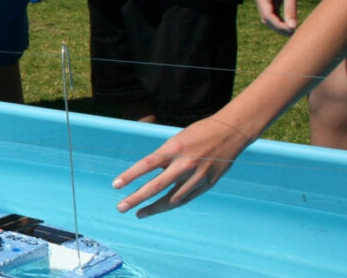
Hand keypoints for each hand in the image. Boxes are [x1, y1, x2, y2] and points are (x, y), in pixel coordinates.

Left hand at [112, 117, 254, 217]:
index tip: (115, 185)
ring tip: (138, 214)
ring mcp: (197, 176)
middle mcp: (185, 163)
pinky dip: (171, 205)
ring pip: (171, 198)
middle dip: (136, 198)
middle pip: (156, 185)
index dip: (130, 175)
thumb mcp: (176, 140)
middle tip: (120, 207)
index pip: (147, 164)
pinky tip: (159, 209)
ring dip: (153, 208)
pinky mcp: (207, 184)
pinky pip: (185, 199)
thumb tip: (147, 175)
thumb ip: (163, 157)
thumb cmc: (198, 133)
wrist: (230, 133)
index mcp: (174, 148)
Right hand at [254, 0, 306, 35]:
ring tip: (294, 31)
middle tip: (293, 34)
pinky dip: (282, 19)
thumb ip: (291, 10)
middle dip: (279, 27)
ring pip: (271, 17)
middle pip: (267, 18)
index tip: (292, 31)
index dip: (279, 25)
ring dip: (280, 24)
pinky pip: (275, 12)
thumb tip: (293, 28)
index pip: (268, 15)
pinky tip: (292, 24)